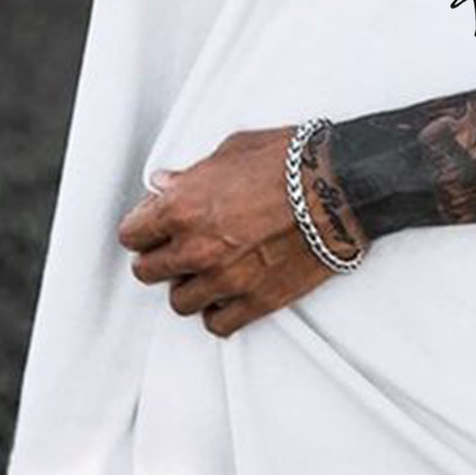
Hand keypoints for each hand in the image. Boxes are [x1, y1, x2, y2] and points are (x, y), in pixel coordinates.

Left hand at [116, 128, 367, 336]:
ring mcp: (225, 279)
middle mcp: (197, 248)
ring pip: (180, 302)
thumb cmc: (293, 161)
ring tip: (206, 270)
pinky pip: (217, 323)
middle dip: (160, 257)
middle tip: (177, 247)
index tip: (153, 227)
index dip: (143, 228)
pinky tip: (228, 292)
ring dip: (189, 286)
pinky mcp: (256, 300)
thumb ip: (192, 174)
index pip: (132, 234)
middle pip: (148, 272)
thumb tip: (167, 184)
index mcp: (183, 207)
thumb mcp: (232, 151)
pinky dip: (218, 311)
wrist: (343, 187)